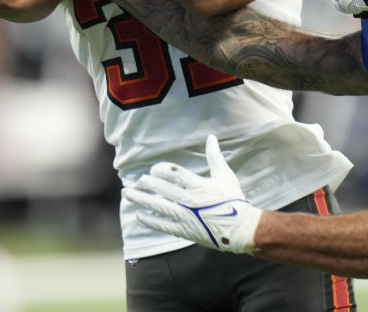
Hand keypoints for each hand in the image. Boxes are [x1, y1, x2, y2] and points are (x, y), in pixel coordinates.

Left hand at [124, 135, 261, 253]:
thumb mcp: (225, 175)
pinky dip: (150, 220)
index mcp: (199, 185)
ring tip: (128, 194)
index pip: (175, 174)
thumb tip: (211, 137)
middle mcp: (190, 200)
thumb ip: (215, 156)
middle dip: (148, 183)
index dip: (162, 169)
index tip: (154, 169)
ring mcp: (186, 216)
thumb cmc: (233, 199)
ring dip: (141, 199)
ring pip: (158, 206)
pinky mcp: (184, 230)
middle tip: (139, 180)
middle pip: (163, 189)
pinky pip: (163, 225)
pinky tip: (139, 214)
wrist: (240, 229)